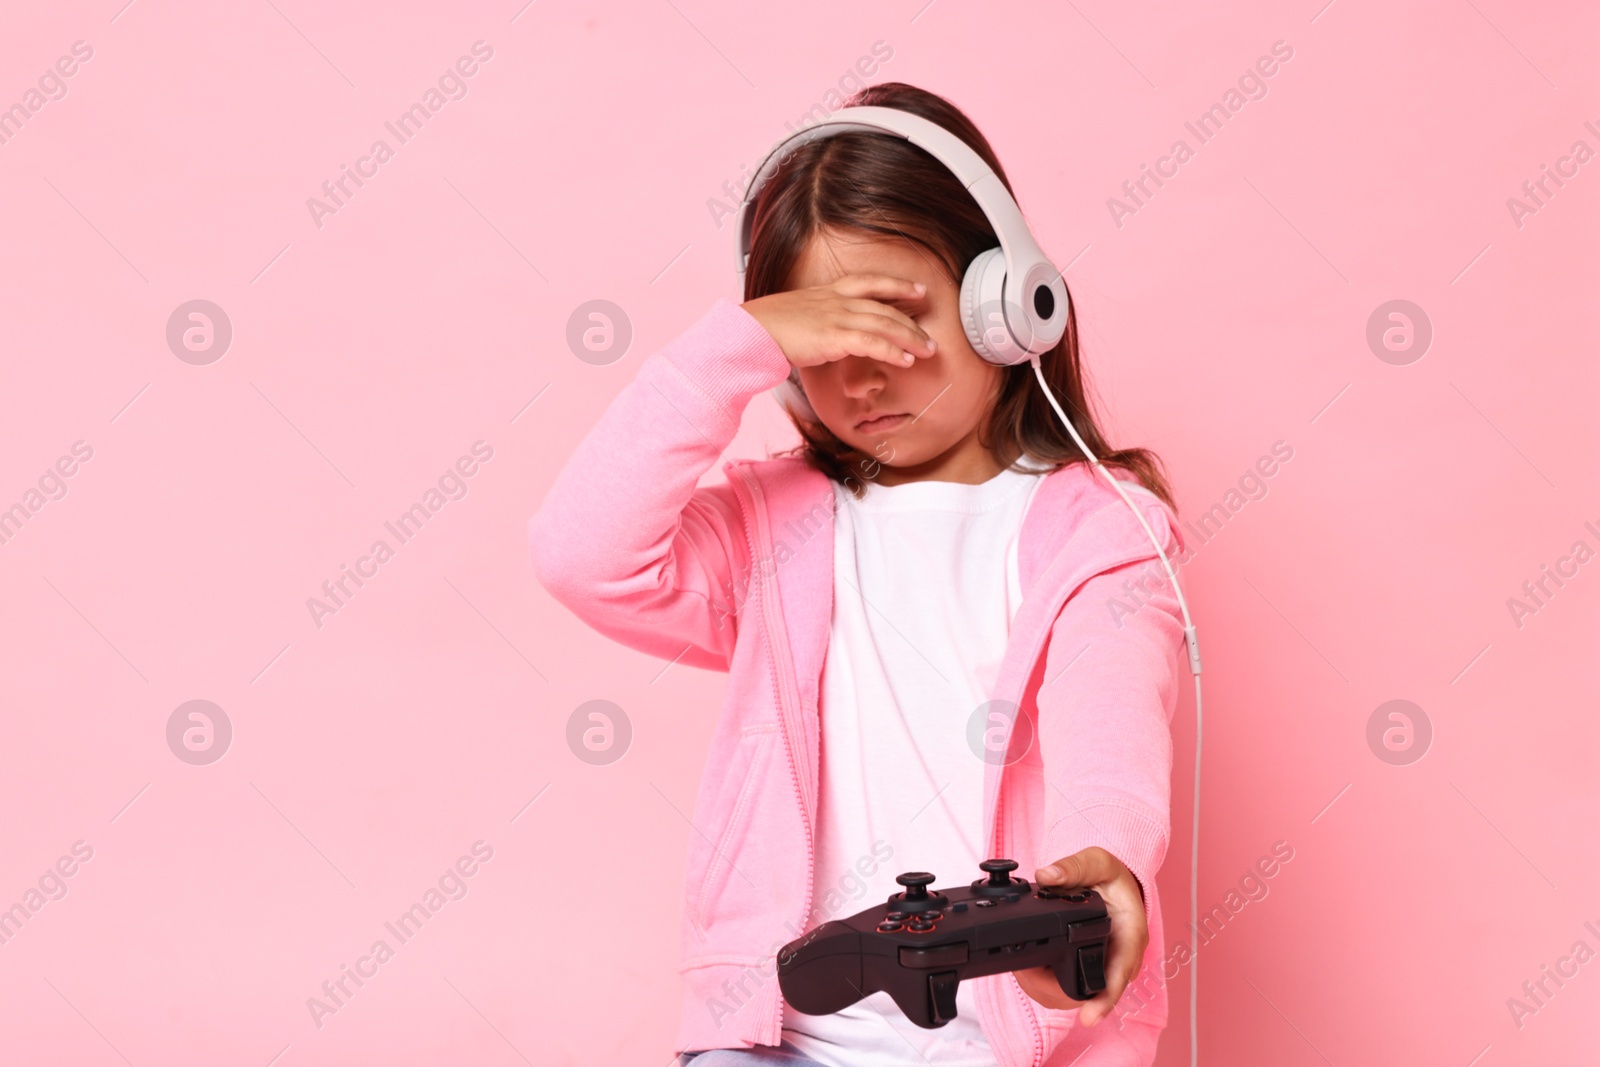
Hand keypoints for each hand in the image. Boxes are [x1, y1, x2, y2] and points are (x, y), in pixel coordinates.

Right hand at [741, 273, 937, 372]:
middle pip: (885, 306)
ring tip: (928, 350)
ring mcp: (837, 317)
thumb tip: (825, 336)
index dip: (896, 284)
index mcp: (828, 292)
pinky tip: (906, 360)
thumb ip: (817, 322)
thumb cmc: (766, 327)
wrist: (750, 329)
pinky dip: (893, 350)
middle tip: (931, 335)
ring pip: (884, 324)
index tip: (917, 288)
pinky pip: (873, 342)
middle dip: (912, 321)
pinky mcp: (834, 336)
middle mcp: (837, 301)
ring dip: (910, 338)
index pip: (869, 282)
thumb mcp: (797, 316)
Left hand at [1014, 847, 1148, 1026]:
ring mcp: (1105, 968)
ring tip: (1023, 964)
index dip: (1104, 999)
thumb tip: (1047, 877)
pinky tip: (1030, 966)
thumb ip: (1072, 868)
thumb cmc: (1110, 877)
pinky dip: (1044, 982)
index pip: (1118, 974)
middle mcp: (1121, 959)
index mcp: (1130, 934)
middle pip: (1090, 992)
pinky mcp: (1090, 971)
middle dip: (1054, 989)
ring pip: (1072, 996)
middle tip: (1024, 969)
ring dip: (1044, 986)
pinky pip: (1066, 989)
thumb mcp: (1097, 862)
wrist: (1114, 886)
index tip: (1088, 1017)